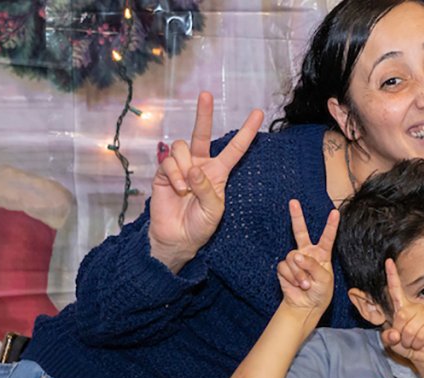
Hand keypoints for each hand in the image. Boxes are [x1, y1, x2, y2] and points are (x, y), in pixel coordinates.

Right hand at [149, 92, 263, 272]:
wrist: (177, 238)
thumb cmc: (200, 225)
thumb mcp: (214, 210)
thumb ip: (207, 189)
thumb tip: (194, 169)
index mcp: (219, 172)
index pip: (235, 148)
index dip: (247, 131)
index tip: (258, 113)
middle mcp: (200, 165)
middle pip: (202, 133)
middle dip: (203, 114)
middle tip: (206, 95)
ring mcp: (181, 167)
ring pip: (182, 147)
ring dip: (184, 167)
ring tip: (186, 190)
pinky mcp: (164, 172)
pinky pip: (169, 162)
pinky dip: (174, 175)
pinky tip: (178, 190)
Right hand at [278, 200, 338, 310]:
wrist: (306, 306)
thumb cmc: (320, 293)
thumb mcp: (324, 280)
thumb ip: (312, 266)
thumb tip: (296, 255)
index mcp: (322, 254)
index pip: (327, 237)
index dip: (331, 225)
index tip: (335, 212)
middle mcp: (307, 253)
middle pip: (300, 232)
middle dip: (296, 216)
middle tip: (293, 202)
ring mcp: (294, 259)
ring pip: (292, 257)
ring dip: (298, 272)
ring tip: (305, 284)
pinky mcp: (284, 268)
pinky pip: (284, 267)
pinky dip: (291, 277)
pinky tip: (296, 284)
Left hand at [380, 259, 423, 368]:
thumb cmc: (407, 344)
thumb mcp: (392, 342)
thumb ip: (388, 337)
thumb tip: (394, 334)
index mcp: (403, 307)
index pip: (395, 290)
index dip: (392, 276)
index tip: (388, 261)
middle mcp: (415, 308)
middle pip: (400, 316)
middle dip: (399, 332)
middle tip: (405, 338)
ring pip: (409, 328)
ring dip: (408, 340)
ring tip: (413, 341)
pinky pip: (419, 335)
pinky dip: (417, 343)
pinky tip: (420, 342)